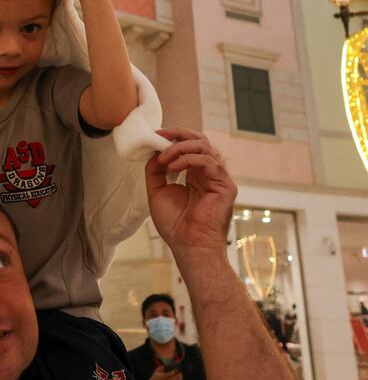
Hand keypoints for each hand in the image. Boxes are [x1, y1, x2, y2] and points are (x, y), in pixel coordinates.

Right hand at [144, 366, 182, 379]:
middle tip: (180, 373)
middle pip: (171, 379)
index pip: (167, 375)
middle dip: (176, 376)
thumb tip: (165, 365)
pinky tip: (179, 379)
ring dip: (178, 379)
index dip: (171, 373)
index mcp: (161, 376)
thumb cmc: (155, 376)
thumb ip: (160, 368)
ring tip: (181, 376)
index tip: (175, 371)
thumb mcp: (156, 371)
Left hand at [145, 127, 237, 257]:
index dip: (173, 137)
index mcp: (195, 174)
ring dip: (180, 148)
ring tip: (164, 159)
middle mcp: (209, 173)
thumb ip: (155, 170)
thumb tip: (153, 151)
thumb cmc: (175, 224)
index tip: (155, 135)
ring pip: (205, 147)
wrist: (188, 246)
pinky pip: (209, 162)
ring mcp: (219, 178)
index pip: (190, 145)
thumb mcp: (157, 191)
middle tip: (160, 136)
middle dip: (179, 134)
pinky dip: (188, 159)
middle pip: (200, 140)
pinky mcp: (225, 186)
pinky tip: (172, 168)